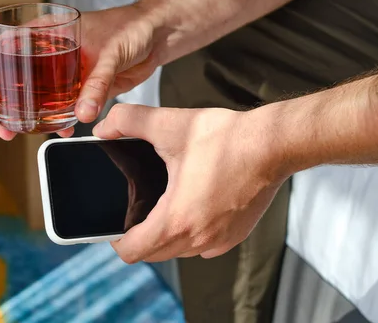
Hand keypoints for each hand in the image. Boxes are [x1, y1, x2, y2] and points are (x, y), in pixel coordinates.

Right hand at [0, 5, 158, 139]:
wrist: (156, 35)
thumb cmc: (132, 27)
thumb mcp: (111, 53)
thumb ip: (98, 83)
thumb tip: (83, 113)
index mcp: (49, 30)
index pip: (7, 43)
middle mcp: (52, 51)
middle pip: (15, 73)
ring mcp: (65, 71)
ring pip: (35, 94)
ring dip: (23, 112)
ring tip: (13, 132)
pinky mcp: (82, 86)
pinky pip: (61, 105)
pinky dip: (56, 119)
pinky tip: (57, 130)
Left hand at [93, 104, 291, 262]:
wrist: (273, 143)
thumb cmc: (226, 138)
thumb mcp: (169, 124)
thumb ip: (128, 121)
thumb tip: (104, 127)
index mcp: (177, 219)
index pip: (132, 252)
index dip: (116, 241)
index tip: (115, 224)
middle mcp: (199, 238)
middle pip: (154, 255)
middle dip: (139, 238)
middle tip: (135, 210)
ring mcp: (219, 240)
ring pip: (179, 252)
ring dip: (165, 237)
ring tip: (161, 206)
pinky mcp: (235, 235)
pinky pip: (203, 246)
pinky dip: (191, 234)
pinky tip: (192, 206)